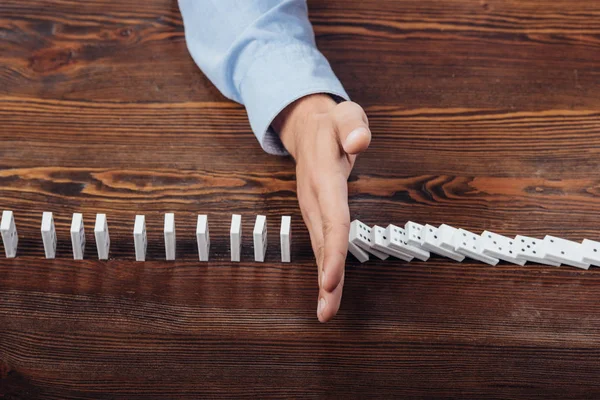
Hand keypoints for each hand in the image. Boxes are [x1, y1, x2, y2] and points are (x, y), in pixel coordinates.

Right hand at [273, 94, 370, 321]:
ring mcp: (313, 208)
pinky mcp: (317, 214)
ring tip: (327, 311)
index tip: (330, 280)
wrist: (306, 129)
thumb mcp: (345, 114)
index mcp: (323, 179)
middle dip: (326, 277)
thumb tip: (359, 142)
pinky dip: (326, 267)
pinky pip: (322, 243)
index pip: (332, 218)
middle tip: (327, 311)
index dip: (332, 250)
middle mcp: (315, 199)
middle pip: (323, 242)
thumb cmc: (331, 124)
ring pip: (320, 247)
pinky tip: (329, 290)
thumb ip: (352, 126)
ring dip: (325, 280)